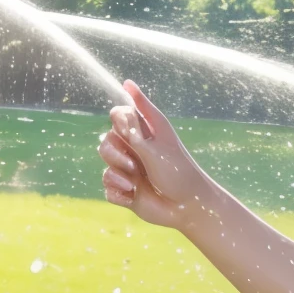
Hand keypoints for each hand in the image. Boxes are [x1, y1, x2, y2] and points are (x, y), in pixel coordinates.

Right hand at [98, 79, 209, 228]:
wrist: (188, 209)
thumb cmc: (178, 174)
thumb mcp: (156, 146)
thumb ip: (134, 124)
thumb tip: (127, 83)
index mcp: (146, 133)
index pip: (119, 115)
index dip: (119, 122)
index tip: (131, 134)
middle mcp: (136, 149)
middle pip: (107, 139)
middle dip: (115, 153)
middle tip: (134, 166)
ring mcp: (130, 169)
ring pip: (105, 163)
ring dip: (117, 173)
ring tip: (133, 182)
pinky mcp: (125, 189)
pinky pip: (107, 186)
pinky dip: (118, 192)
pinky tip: (132, 196)